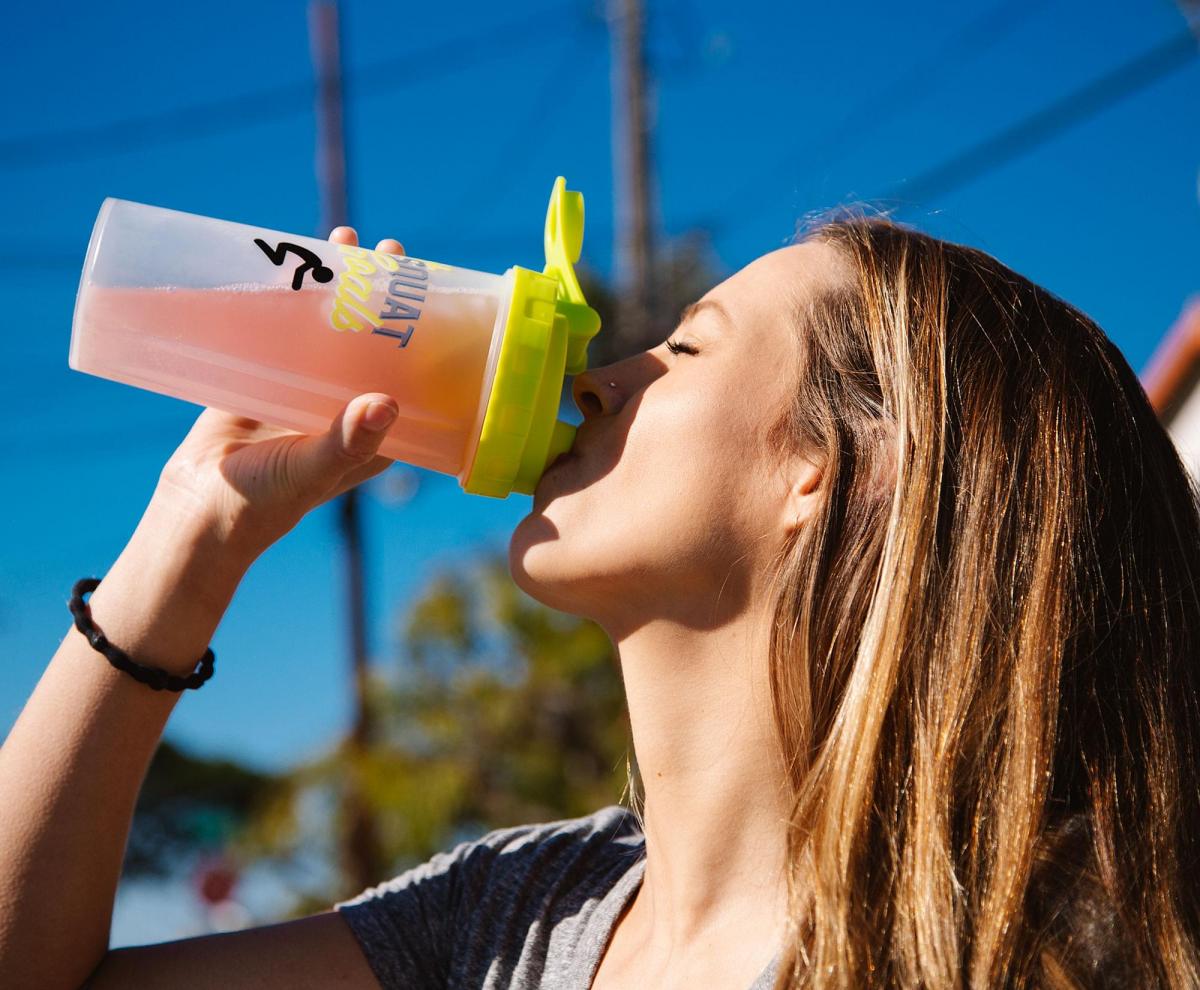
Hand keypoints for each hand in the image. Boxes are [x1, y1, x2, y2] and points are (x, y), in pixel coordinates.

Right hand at [153, 228, 408, 563]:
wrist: (199, 506)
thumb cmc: (268, 499)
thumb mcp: (314, 468)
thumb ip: (348, 441)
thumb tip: (387, 404)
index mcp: (376, 432)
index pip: (413, 375)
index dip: (425, 334)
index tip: (432, 290)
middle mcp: (348, 406)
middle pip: (374, 340)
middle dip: (383, 295)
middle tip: (388, 251)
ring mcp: (309, 388)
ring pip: (331, 326)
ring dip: (340, 286)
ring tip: (345, 241)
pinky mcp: (269, 377)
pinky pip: (287, 328)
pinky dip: (293, 296)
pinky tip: (297, 261)